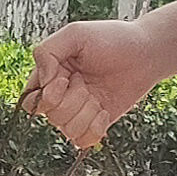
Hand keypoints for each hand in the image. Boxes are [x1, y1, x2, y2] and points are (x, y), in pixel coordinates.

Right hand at [28, 18, 168, 148]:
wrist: (145, 54)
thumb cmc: (112, 39)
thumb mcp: (75, 34)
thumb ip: (48, 52)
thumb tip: (43, 82)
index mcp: (49, 74)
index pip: (31, 99)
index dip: (47, 95)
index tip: (66, 78)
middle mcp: (60, 95)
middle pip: (51, 116)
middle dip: (73, 100)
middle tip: (87, 81)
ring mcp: (78, 111)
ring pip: (67, 130)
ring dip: (86, 113)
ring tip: (98, 96)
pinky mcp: (95, 123)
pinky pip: (83, 141)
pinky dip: (95, 128)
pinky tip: (104, 111)